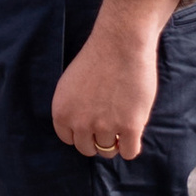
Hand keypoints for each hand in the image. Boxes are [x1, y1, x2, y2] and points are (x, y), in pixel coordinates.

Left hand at [50, 0, 184, 161]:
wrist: (121, 43)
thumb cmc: (98, 58)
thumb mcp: (71, 84)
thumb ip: (74, 108)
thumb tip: (82, 131)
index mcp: (61, 111)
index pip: (68, 139)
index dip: (81, 132)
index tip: (92, 123)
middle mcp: (79, 122)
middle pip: (87, 148)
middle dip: (97, 139)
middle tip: (109, 124)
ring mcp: (104, 126)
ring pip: (108, 151)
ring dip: (115, 141)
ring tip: (122, 123)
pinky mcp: (129, 127)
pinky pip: (129, 152)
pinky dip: (131, 146)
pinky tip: (134, 133)